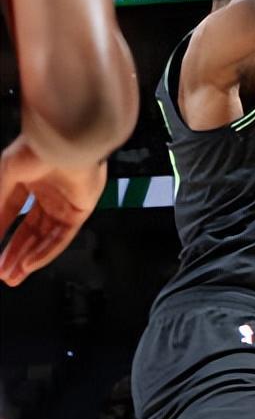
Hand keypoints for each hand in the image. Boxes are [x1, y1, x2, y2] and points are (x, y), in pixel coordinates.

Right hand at [0, 135, 105, 285]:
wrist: (67, 142)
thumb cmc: (35, 151)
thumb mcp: (5, 177)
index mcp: (29, 179)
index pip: (11, 212)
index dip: (0, 234)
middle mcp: (48, 192)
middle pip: (30, 230)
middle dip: (15, 253)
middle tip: (2, 274)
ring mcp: (66, 202)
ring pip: (45, 237)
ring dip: (29, 257)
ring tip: (12, 276)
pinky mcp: (82, 210)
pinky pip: (62, 237)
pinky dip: (46, 252)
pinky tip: (30, 265)